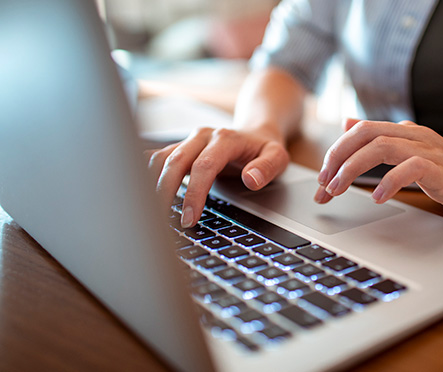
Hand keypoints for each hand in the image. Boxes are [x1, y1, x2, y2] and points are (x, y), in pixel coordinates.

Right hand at [147, 126, 288, 227]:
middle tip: (163, 221)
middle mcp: (203, 136)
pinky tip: (140, 193)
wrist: (256, 131)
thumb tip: (250, 180)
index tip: (190, 218)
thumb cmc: (265, 148)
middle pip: (175, 161)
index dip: (194, 193)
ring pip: (161, 158)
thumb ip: (267, 168)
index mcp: (225, 138)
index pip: (204, 166)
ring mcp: (189, 141)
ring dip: (151, 184)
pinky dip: (146, 175)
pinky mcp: (181, 148)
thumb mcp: (278, 157)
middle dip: (166, 192)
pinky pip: (157, 158)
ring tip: (150, 212)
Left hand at [314, 119, 442, 220]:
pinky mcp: (442, 170)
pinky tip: (378, 198)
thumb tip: (347, 122)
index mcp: (405, 131)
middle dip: (337, 158)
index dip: (336, 152)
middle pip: (365, 134)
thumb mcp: (411, 153)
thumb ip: (381, 139)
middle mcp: (414, 135)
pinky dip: (389, 182)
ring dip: (353, 169)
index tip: (321, 179)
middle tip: (322, 186)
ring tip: (338, 190)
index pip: (360, 130)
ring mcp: (429, 150)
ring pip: (381, 147)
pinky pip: (411, 169)